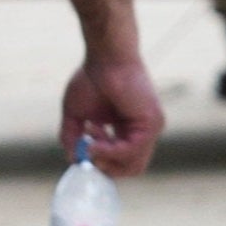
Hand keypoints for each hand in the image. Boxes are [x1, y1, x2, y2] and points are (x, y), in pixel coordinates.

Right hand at [63, 44, 164, 176]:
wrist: (105, 56)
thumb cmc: (92, 78)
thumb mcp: (75, 115)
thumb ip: (72, 138)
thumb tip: (73, 160)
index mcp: (128, 130)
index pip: (122, 162)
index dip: (101, 164)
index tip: (82, 152)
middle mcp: (142, 131)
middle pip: (130, 168)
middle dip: (105, 167)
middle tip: (86, 153)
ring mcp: (150, 128)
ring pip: (133, 165)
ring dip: (105, 159)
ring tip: (89, 140)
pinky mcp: (152, 123)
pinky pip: (132, 151)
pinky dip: (110, 151)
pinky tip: (94, 140)